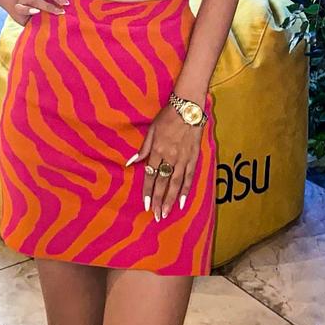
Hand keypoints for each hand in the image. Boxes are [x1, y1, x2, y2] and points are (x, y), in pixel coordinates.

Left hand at [127, 104, 204, 220]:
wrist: (188, 108)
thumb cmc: (167, 117)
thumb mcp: (152, 130)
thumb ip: (143, 148)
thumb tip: (131, 163)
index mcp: (157, 150)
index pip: (150, 175)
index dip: (148, 191)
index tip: (145, 205)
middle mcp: (170, 157)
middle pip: (163, 182)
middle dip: (158, 200)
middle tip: (156, 216)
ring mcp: (183, 158)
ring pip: (176, 183)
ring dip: (170, 199)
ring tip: (166, 213)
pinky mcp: (193, 157)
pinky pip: (189, 177)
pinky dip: (186, 190)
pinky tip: (182, 201)